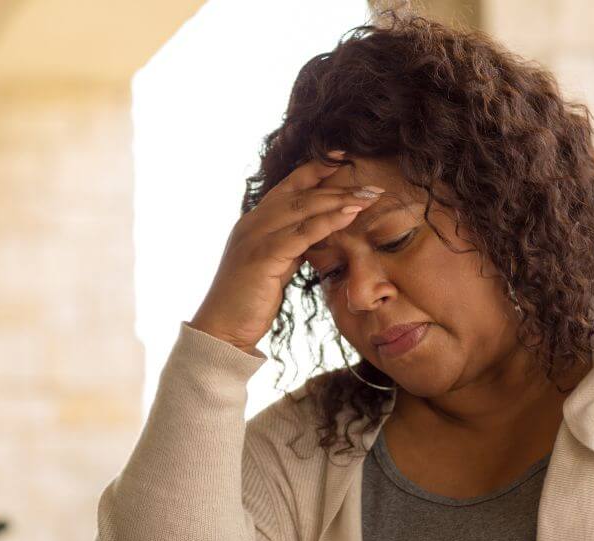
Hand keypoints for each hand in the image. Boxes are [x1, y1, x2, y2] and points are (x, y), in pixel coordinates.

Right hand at [190, 150, 383, 354]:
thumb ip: (290, 247)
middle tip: (372, 186)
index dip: (316, 169)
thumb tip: (316, 236)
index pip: (289, 186)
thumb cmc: (248, 302)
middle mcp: (253, 223)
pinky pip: (301, 234)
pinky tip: (350, 214)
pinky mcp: (263, 256)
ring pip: (303, 208)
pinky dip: (328, 221)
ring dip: (339, 199)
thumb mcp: (274, 266)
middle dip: (338, 186)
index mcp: (254, 222)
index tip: (344, 158)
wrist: (222, 330)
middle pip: (301, 194)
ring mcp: (255, 237)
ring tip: (369, 196)